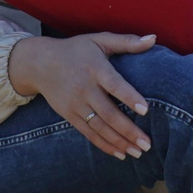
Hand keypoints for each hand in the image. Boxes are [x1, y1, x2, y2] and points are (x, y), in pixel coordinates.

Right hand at [6, 32, 155, 159]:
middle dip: (129, 130)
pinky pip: (88, 133)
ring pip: (99, 127)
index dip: (129, 97)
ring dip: (119, 142)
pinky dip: (104, 145)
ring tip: (138, 152)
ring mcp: (75, 104)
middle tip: (148, 144)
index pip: (114, 84)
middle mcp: (85, 88)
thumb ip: (127, 41)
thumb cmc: (76, 50)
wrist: (39, 63)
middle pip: (108, 113)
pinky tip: (120, 153)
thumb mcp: (99, 40)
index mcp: (95, 68)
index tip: (145, 110)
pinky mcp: (68, 115)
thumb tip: (153, 38)